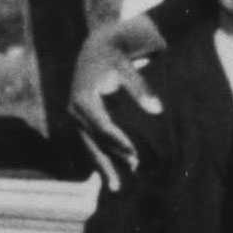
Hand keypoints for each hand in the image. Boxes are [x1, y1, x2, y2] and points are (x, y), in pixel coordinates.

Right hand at [68, 44, 161, 191]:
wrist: (98, 45)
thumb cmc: (116, 55)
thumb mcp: (127, 67)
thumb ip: (140, 88)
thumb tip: (157, 109)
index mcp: (83, 98)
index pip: (102, 127)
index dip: (118, 143)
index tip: (134, 156)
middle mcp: (75, 109)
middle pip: (92, 143)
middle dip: (109, 162)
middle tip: (123, 183)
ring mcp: (76, 116)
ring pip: (90, 146)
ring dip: (103, 165)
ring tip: (117, 187)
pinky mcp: (81, 119)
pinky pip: (91, 142)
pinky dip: (102, 156)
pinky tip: (111, 173)